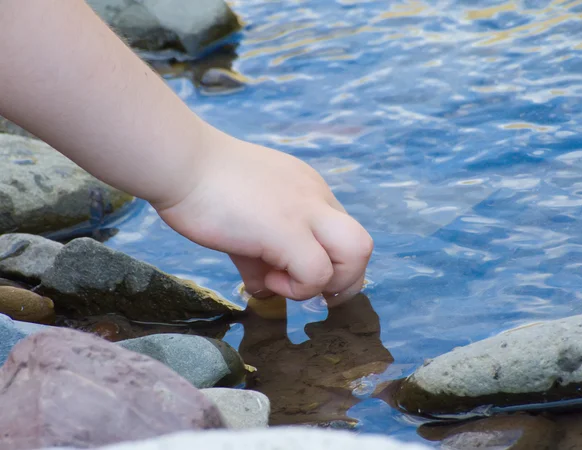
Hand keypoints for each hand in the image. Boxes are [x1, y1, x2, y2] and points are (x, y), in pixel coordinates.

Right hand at [154, 137, 372, 300]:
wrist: (181, 162)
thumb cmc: (204, 187)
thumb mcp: (243, 222)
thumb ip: (260, 255)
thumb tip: (262, 288)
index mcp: (309, 191)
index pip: (342, 234)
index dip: (327, 264)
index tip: (293, 275)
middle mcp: (316, 198)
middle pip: (362, 246)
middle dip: (344, 280)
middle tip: (307, 288)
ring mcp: (305, 211)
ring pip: (357, 254)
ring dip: (327, 283)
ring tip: (285, 281)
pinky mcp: (287, 229)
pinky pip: (317, 273)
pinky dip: (295, 288)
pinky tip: (263, 278)